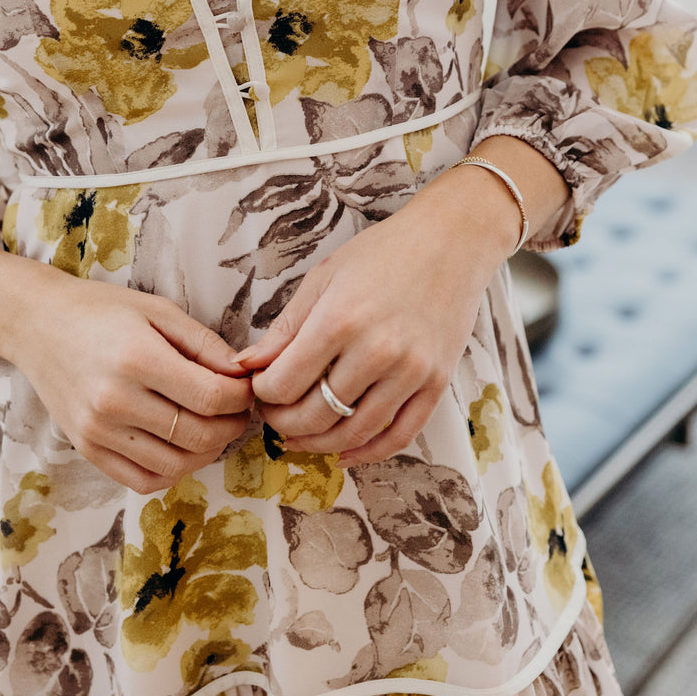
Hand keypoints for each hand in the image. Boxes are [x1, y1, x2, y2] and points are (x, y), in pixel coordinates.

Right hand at [7, 263, 254, 493]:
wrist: (37, 325)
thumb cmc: (101, 311)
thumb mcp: (157, 310)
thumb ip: (203, 343)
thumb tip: (242, 374)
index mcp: (137, 358)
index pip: (211, 397)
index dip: (241, 397)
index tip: (246, 387)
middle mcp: (115, 400)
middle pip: (199, 435)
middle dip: (232, 425)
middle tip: (237, 410)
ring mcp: (98, 431)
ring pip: (176, 465)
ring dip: (208, 452)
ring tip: (213, 427)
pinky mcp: (87, 449)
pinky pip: (143, 480)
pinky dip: (173, 470)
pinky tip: (182, 446)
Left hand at [234, 197, 509, 466]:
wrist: (450, 242)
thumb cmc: (383, 252)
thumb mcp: (324, 277)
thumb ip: (286, 327)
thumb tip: (246, 365)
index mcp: (339, 320)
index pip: (284, 383)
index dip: (263, 395)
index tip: (260, 389)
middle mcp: (376, 351)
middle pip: (316, 414)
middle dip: (284, 423)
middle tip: (274, 417)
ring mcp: (411, 372)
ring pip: (354, 433)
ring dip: (319, 443)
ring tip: (300, 436)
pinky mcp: (436, 384)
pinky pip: (399, 435)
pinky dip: (368, 453)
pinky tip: (344, 452)